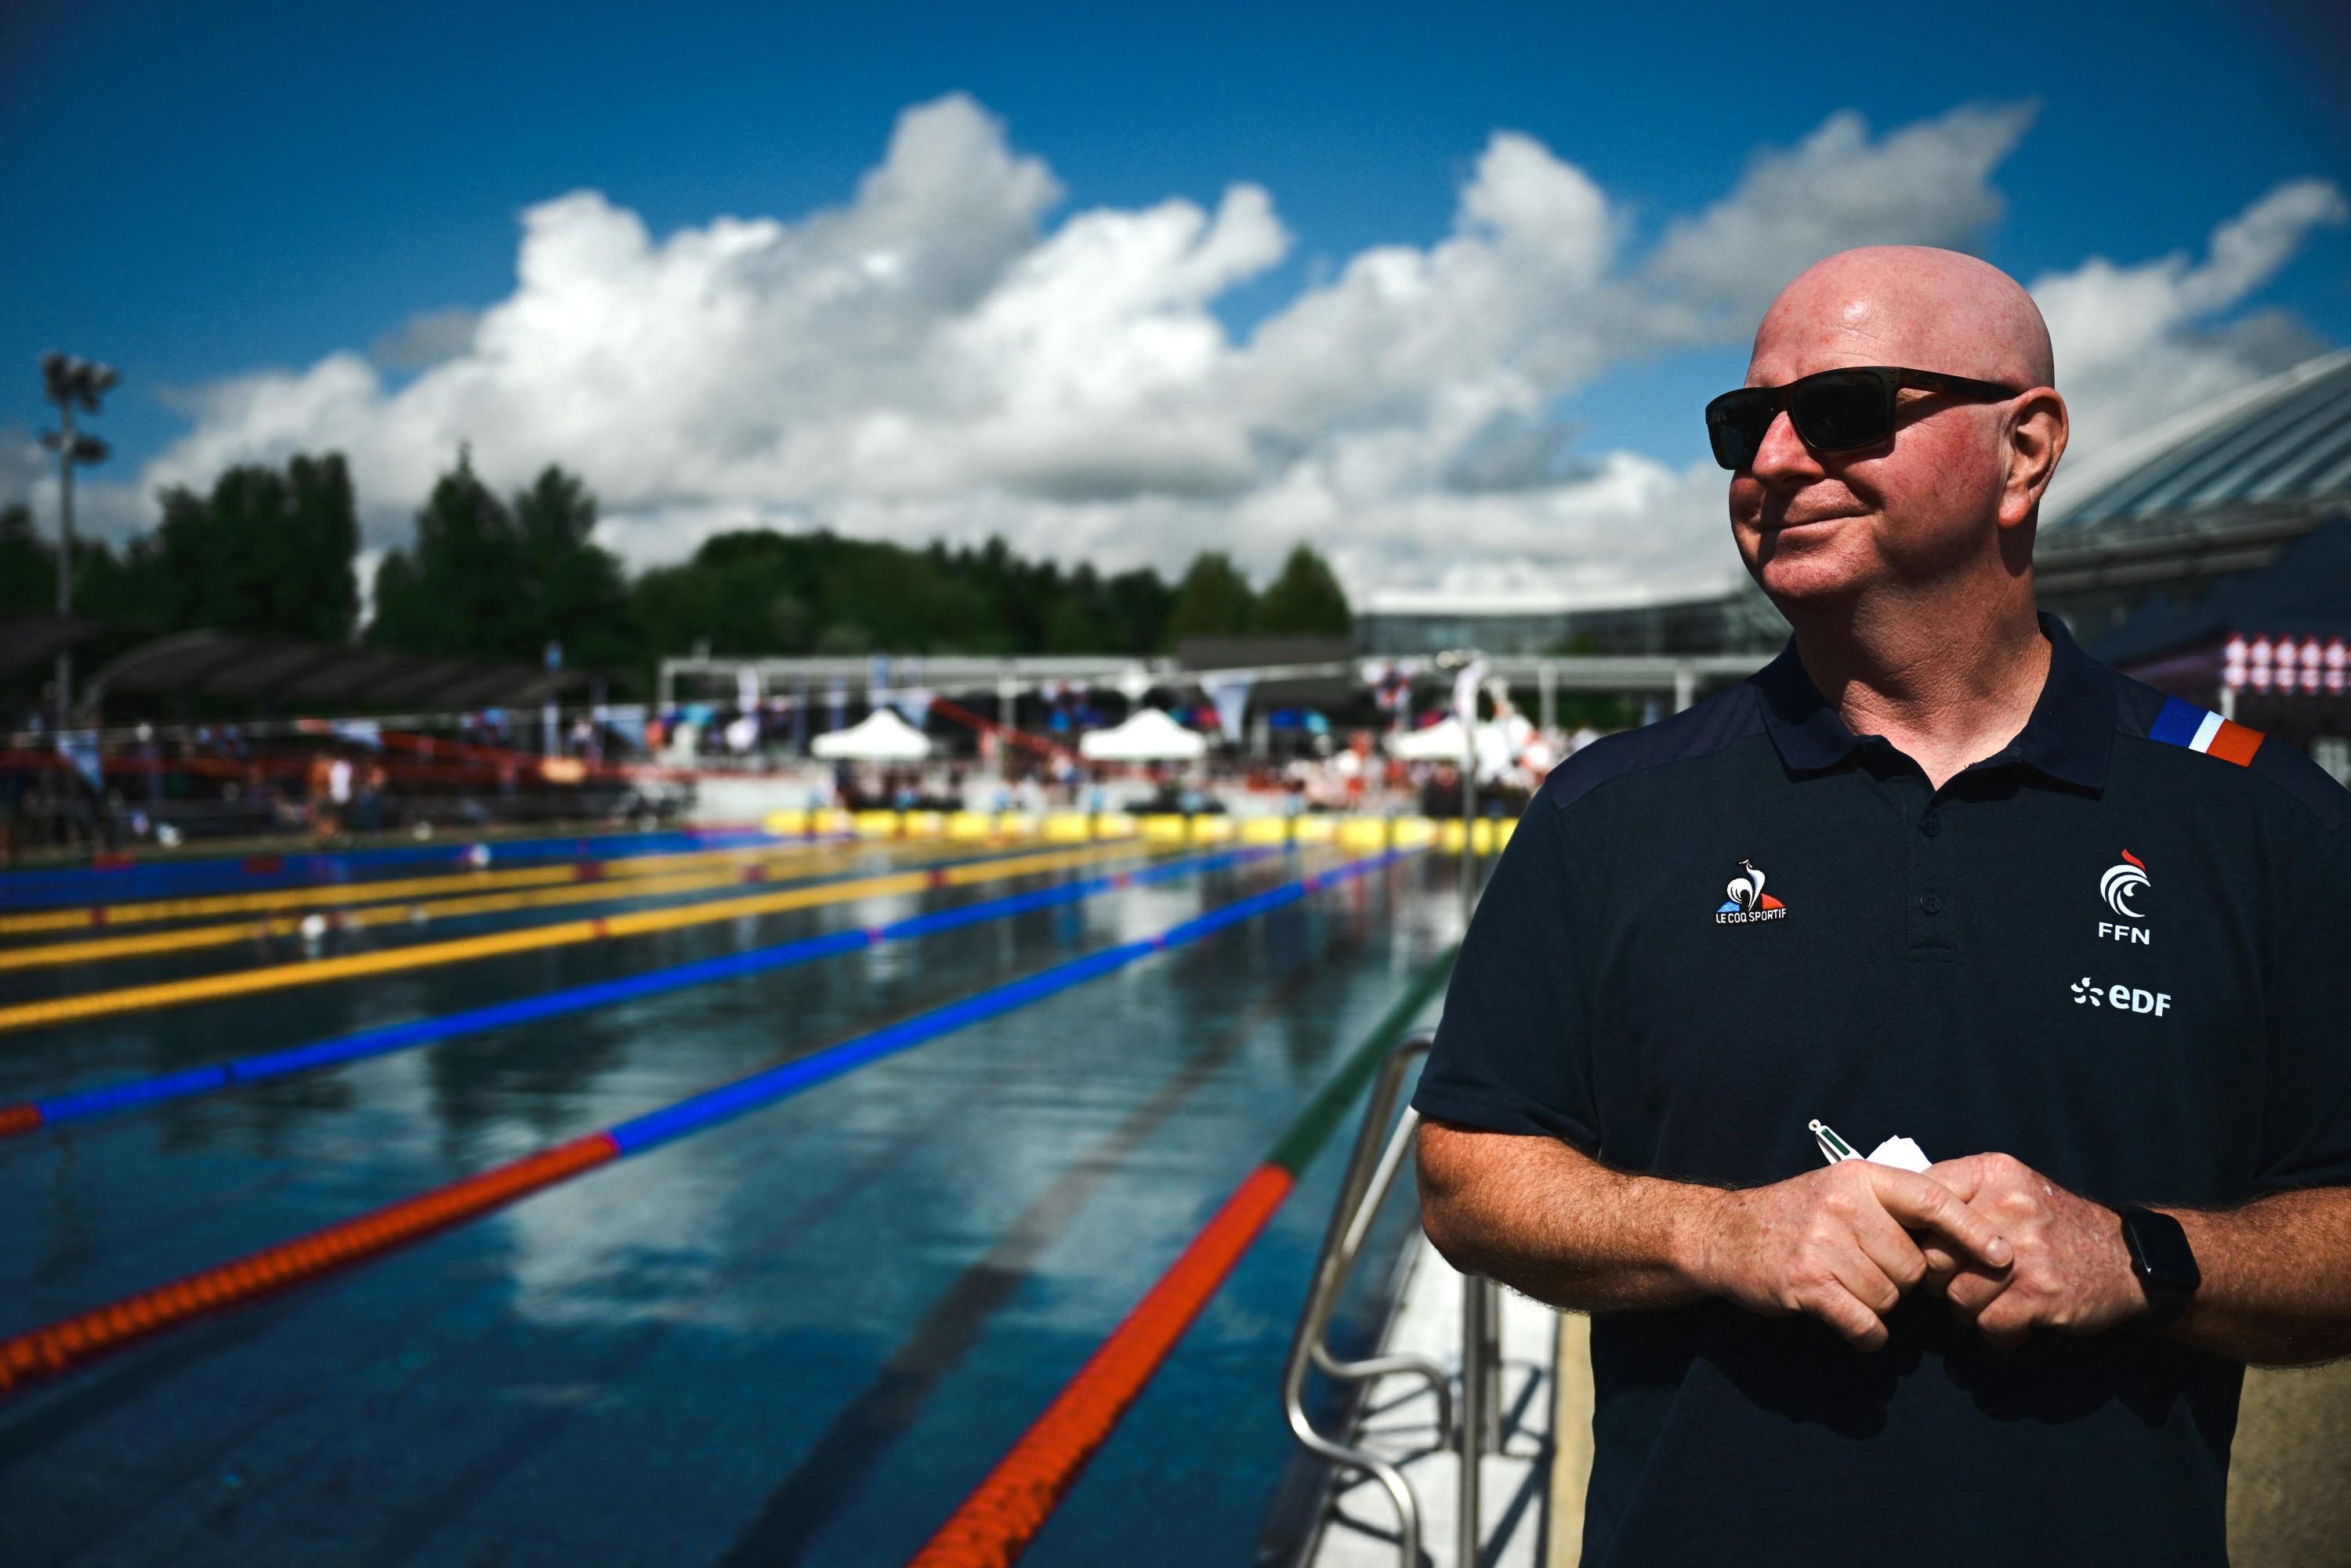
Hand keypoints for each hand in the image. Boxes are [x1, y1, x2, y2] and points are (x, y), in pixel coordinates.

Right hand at [1693, 1160, 2013, 1350]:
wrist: (1724, 1234)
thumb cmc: (1796, 1216)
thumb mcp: (1842, 1191)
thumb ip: (1895, 1206)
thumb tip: (1968, 1235)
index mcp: (1861, 1178)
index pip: (1931, 1199)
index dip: (1972, 1229)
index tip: (2003, 1255)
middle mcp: (1843, 1205)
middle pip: (1913, 1264)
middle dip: (1901, 1280)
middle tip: (1866, 1270)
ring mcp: (1822, 1244)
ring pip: (1890, 1297)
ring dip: (1876, 1305)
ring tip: (1844, 1287)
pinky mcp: (1805, 1283)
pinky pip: (1864, 1322)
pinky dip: (1866, 1333)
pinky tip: (1851, 1323)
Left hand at [1921, 1152, 2144, 1345]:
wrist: (2130, 1259)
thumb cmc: (2054, 1227)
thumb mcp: (2011, 1189)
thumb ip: (1960, 1197)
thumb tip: (1897, 1218)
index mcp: (1992, 1174)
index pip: (1921, 1198)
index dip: (1913, 1231)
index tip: (1925, 1246)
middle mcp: (2007, 1207)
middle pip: (1931, 1255)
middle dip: (1939, 1277)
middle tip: (1961, 1280)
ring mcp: (2025, 1253)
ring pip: (1956, 1296)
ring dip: (1970, 1308)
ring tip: (1995, 1299)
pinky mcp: (2041, 1294)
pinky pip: (1988, 1324)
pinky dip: (1998, 1332)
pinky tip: (2016, 1319)